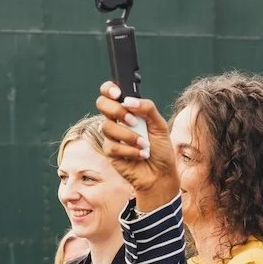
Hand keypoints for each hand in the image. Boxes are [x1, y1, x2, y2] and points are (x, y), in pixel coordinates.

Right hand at [95, 82, 177, 208]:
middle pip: (102, 104)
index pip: (111, 93)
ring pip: (107, 126)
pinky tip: (141, 155)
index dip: (109, 89)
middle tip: (132, 121)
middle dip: (116, 111)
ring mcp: (112, 136)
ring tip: (144, 145)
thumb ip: (147, 108)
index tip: (118, 93)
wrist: (161, 174)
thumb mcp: (160, 125)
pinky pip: (112, 146)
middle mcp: (117, 121)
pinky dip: (130, 151)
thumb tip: (129, 101)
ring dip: (129, 136)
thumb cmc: (160, 149)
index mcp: (128, 110)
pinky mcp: (110, 152)